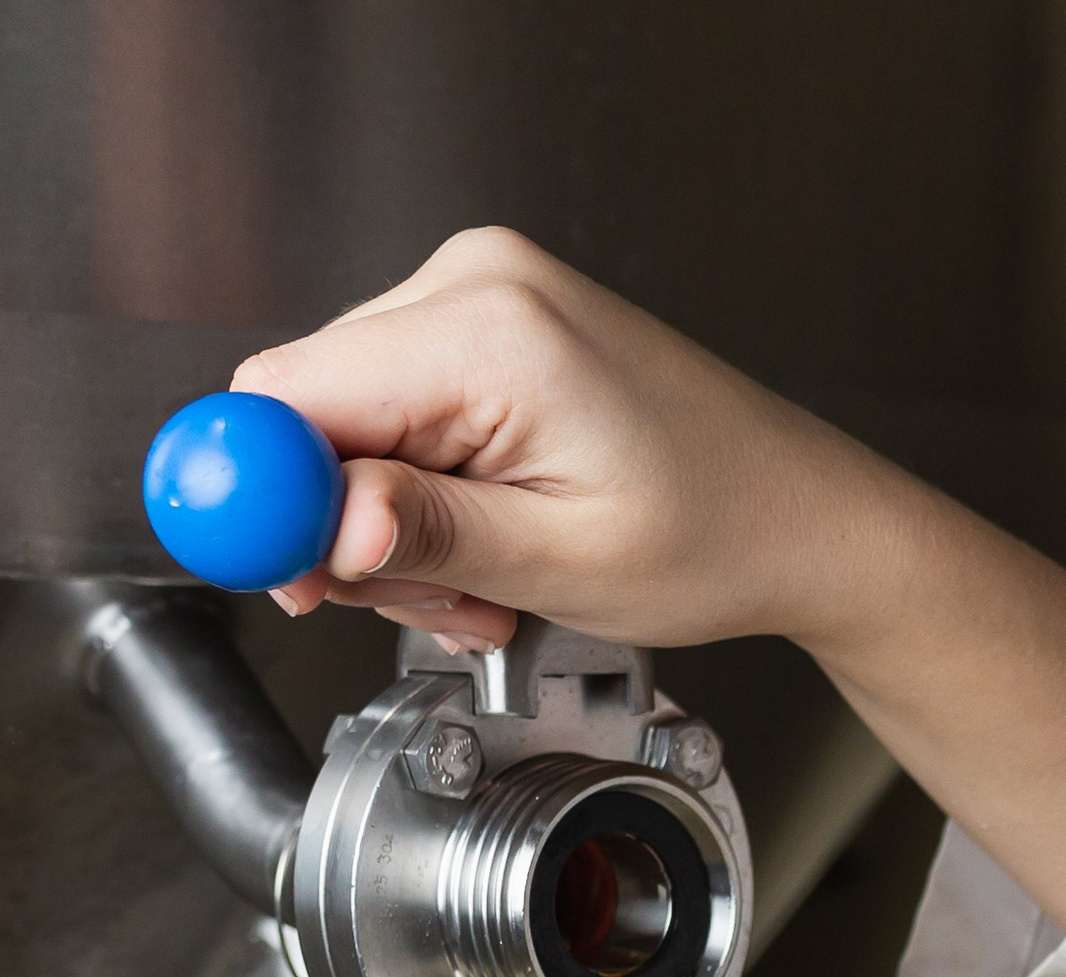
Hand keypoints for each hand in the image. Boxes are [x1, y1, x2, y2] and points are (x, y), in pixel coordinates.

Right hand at [232, 226, 893, 656]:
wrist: (796, 517)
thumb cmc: (715, 534)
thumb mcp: (558, 564)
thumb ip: (425, 537)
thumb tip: (317, 531)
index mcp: (489, 328)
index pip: (291, 396)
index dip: (269, 500)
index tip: (297, 578)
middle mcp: (473, 285)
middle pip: (309, 414)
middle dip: (349, 532)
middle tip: (444, 601)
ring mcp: (479, 299)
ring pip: (349, 432)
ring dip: (397, 533)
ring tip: (492, 580)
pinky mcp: (485, 331)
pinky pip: (399, 423)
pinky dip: (426, 503)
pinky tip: (493, 542)